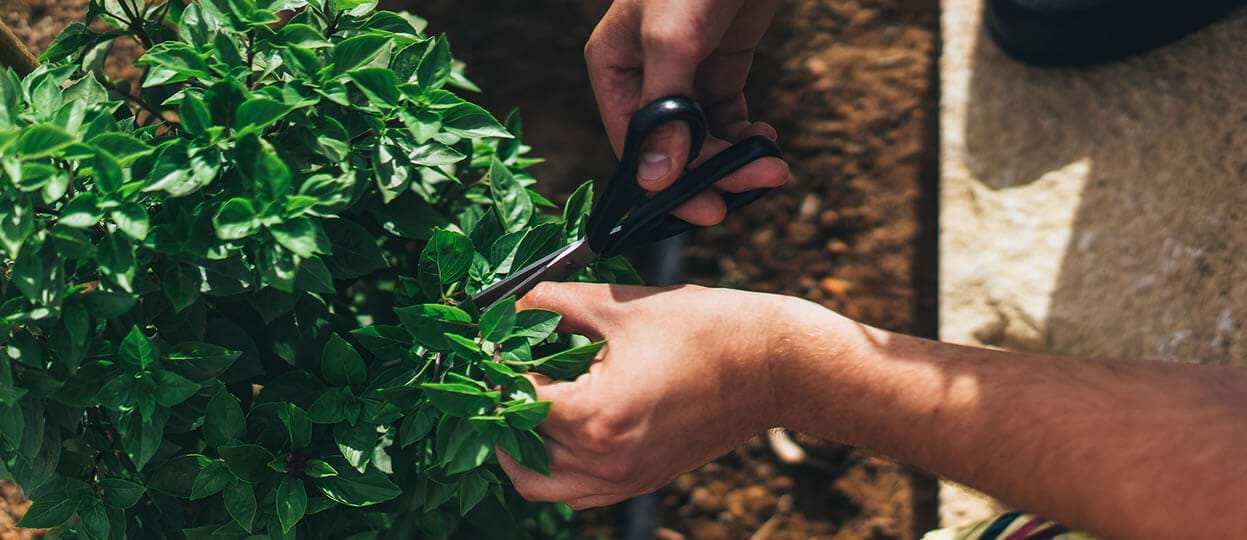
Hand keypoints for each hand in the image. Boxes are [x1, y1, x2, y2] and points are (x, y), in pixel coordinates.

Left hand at [496, 282, 786, 508]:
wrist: (774, 366)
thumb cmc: (705, 329)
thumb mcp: (620, 306)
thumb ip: (555, 303)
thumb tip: (511, 303)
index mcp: (596, 417)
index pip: (514, 402)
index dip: (497, 369)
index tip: (494, 342)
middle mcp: (606, 461)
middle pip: (520, 447)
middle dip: (504, 405)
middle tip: (505, 368)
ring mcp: (625, 479)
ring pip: (542, 484)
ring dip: (524, 445)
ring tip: (528, 399)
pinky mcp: (642, 482)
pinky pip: (578, 492)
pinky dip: (557, 466)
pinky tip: (563, 423)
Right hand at [585, 0, 790, 224]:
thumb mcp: (675, 35)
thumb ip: (666, 108)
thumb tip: (654, 178)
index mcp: (616, 67)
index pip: (633, 147)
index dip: (668, 186)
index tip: (707, 209)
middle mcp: (644, 76)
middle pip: (672, 149)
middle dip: (713, 173)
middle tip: (758, 184)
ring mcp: (684, 72)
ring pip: (703, 138)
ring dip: (735, 160)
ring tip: (773, 165)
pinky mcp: (720, 64)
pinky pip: (727, 118)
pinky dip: (745, 137)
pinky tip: (765, 140)